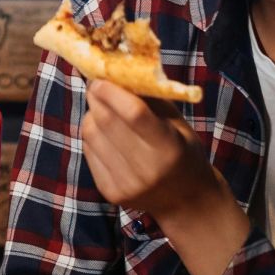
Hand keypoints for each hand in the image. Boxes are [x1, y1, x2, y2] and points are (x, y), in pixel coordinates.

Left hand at [80, 81, 229, 221]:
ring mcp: (125, 183)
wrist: (186, 202)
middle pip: (106, 122)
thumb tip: (119, 73)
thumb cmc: (184, 153)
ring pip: (91, 135)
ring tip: (102, 109)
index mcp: (169, 148)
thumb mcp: (177, 124)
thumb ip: (150, 100)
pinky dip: (91, 135)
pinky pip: (88, 152)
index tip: (102, 77)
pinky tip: (103, 132)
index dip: (112, 92)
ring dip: (92, 115)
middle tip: (97, 86)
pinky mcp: (109, 192)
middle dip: (97, 98)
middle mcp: (146, 169)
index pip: (134, 113)